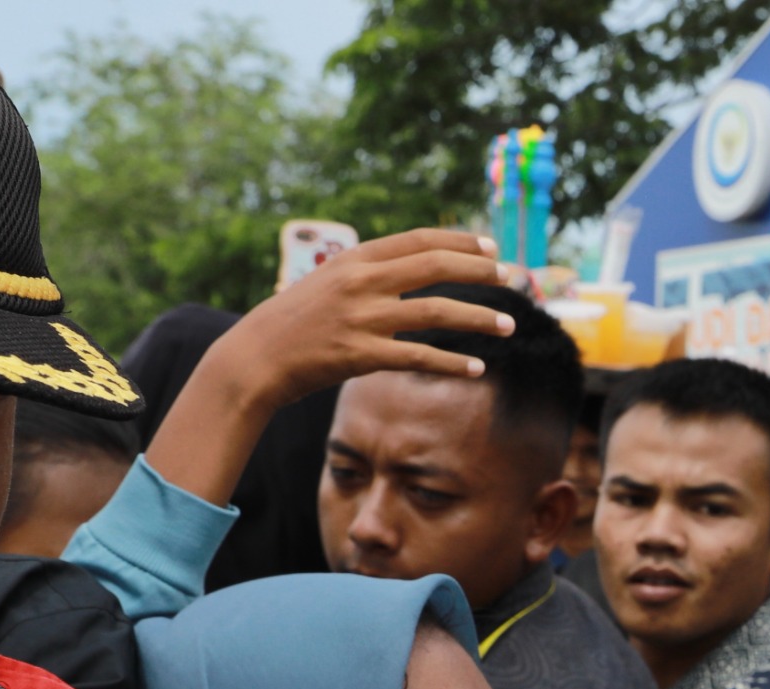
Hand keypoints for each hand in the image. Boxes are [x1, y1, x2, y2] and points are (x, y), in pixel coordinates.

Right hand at [147, 229, 510, 506]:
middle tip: (513, 279)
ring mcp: (362, 318)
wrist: (255, 356)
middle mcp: (362, 282)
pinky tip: (476, 368)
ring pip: (436, 312)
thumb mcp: (331, 283)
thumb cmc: (297, 322)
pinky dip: (451, 363)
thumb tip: (415, 270)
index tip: (492, 248)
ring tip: (508, 326)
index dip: (461, 242)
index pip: (420, 240)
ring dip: (478, 318)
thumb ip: (372, 275)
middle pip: (435, 267)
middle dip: (480, 272)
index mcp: (356, 259)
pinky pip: (418, 357)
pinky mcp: (360, 355)